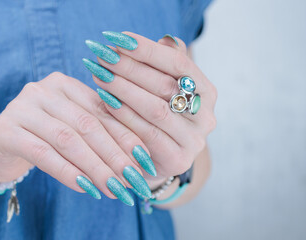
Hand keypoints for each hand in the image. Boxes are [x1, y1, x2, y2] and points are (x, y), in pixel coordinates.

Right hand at [0, 72, 153, 204]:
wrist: (2, 144)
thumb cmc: (46, 135)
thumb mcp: (73, 128)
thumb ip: (100, 133)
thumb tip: (138, 158)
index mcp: (65, 83)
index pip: (103, 111)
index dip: (126, 136)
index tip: (145, 161)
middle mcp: (43, 89)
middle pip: (87, 125)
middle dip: (114, 155)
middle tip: (133, 180)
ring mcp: (21, 108)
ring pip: (68, 140)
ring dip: (95, 167)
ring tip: (114, 189)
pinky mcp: (5, 131)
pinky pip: (42, 153)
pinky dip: (68, 172)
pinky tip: (86, 188)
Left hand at [84, 32, 216, 184]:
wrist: (160, 159)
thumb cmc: (159, 118)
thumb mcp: (166, 90)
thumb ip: (166, 66)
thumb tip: (164, 40)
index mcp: (207, 91)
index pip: (179, 63)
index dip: (148, 50)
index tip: (119, 39)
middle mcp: (205, 116)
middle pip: (165, 85)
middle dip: (129, 68)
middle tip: (103, 56)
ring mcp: (194, 140)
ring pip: (155, 109)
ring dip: (123, 90)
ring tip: (99, 75)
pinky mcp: (178, 159)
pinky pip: (146, 133)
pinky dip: (123, 115)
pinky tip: (105, 102)